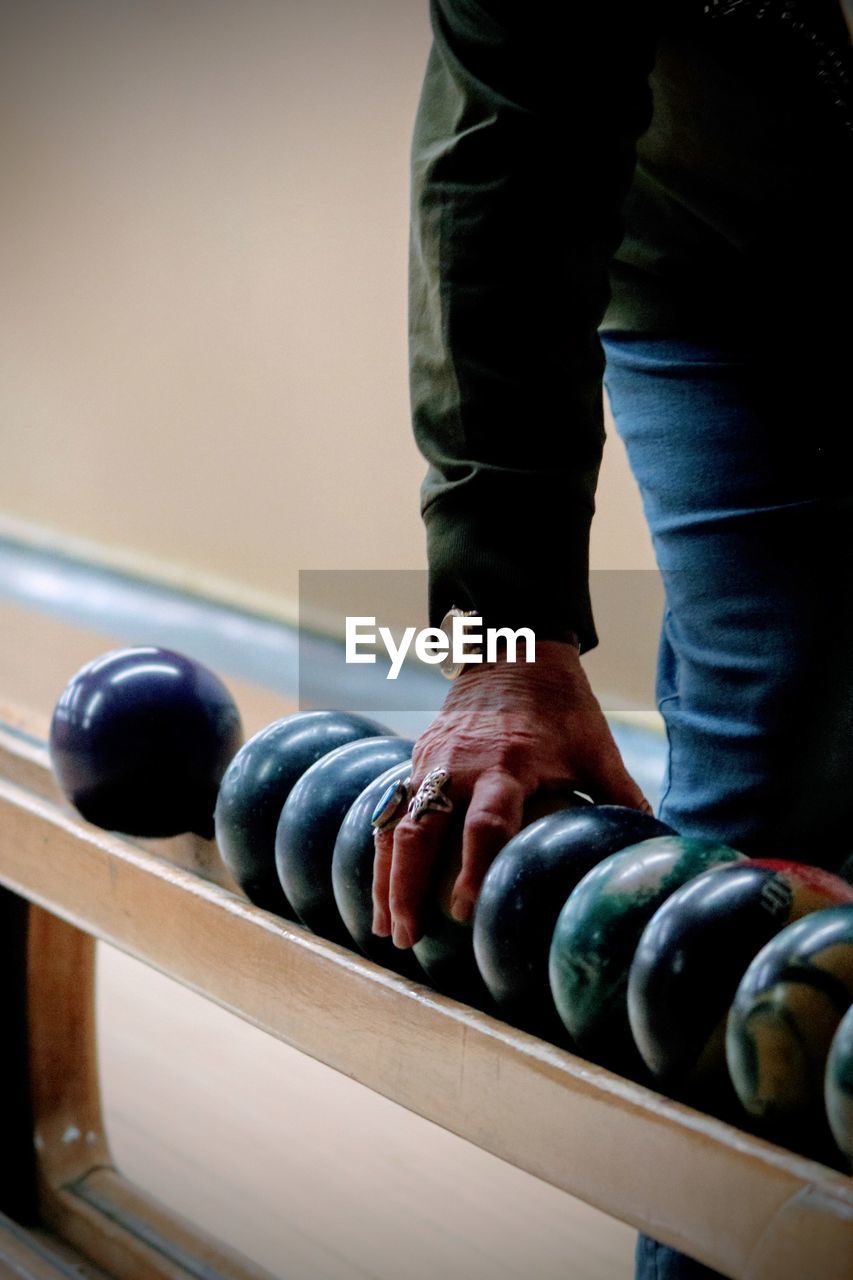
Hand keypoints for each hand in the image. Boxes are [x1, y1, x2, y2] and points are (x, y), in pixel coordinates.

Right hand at [371, 640, 650, 948]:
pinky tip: (379, 888)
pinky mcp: (417, 757)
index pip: (486, 823)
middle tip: (407, 938)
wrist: (515, 650)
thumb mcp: (596, 747)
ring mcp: (431, 760)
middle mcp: (460, 765)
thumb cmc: (562, 706)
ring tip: (383, 929)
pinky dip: (380, 848)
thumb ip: (621, 797)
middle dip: (408, 887)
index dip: (475, 867)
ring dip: (385, 878)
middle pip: (421, 830)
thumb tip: (659, 845)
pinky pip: (391, 807)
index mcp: (508, 764)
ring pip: (395, 823)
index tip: (464, 910)